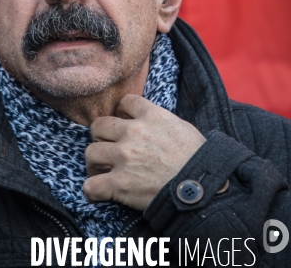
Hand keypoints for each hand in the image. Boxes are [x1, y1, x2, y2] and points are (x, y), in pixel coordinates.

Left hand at [83, 94, 205, 210]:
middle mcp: (133, 132)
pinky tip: (98, 192)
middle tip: (108, 147)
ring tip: (101, 170)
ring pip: (91, 152)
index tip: (123, 124)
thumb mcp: (182, 126)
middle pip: (99, 126)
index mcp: (151, 116)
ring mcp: (124, 157)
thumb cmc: (198, 158)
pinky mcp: (120, 183)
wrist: (202, 187)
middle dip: (101, 136)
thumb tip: (151, 123)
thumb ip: (160, 121)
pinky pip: (92, 185)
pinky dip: (92, 190)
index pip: (124, 102)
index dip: (121, 113)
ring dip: (94, 162)